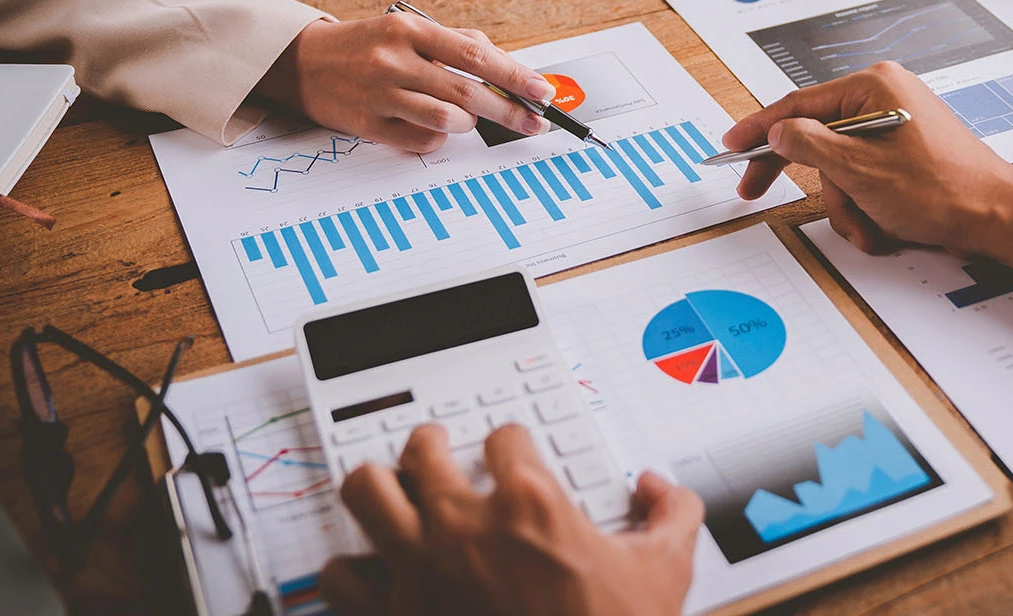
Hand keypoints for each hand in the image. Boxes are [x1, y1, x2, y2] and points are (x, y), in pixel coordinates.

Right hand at [256, 15, 556, 152]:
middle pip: (468, 92)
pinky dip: (439, 137)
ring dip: (469, 123)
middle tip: (534, 122)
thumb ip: (457, 45)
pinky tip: (433, 126)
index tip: (542, 92)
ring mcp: (380, 94)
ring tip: (467, 116)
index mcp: (411, 31)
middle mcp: (394, 60)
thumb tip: (509, 69)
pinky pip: (422, 140)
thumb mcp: (410, 32)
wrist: (303, 62)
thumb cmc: (368, 46)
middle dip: (509, 111)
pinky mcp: (368, 125)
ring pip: (448, 119)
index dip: (515, 76)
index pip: (476, 55)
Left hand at [321, 424, 702, 615]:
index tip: (510, 456)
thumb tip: (658, 488)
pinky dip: (349, 570)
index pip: (503, 438)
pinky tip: (370, 572)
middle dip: (430, 446)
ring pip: (365, 491)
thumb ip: (673, 514)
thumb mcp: (666, 570)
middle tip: (436, 454)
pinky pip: (339, 576)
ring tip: (391, 492)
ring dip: (377, 488)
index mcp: (530, 505)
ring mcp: (420, 570)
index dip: (509, 442)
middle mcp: (465, 527)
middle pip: (420, 448)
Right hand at [722, 63, 1012, 256]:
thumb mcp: (858, 169)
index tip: (732, 145)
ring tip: (869, 226)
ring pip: (841, 165)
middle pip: (818, 136)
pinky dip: (867, 204)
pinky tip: (882, 225)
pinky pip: (866, 175)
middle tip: (754, 190)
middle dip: (809, 178)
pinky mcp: (906, 151)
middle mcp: (886, 97)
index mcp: (874, 86)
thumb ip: (809, 144)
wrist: (996, 217)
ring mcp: (897, 124)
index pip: (799, 104)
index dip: (759, 128)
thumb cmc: (942, 189)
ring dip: (847, 203)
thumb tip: (779, 132)